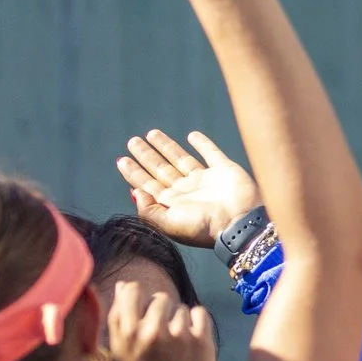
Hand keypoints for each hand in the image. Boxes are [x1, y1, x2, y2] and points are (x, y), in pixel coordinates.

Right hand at [106, 282, 217, 360]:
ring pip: (181, 308)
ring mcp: (176, 335)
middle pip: (159, 298)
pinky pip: (200, 313)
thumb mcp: (122, 356)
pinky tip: (193, 345)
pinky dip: (199, 326)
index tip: (145, 311)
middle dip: (163, 313)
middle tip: (165, 339)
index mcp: (124, 335)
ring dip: (181, 323)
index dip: (140, 297)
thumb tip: (123, 284)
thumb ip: (120, 320)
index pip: (131, 291)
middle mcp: (149, 331)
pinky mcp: (201, 340)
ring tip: (178, 350)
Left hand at [115, 128, 260, 247]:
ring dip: (167, 146)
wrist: (240, 222)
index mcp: (172, 204)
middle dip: (146, 156)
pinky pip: (211, 153)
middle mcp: (187, 191)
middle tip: (132, 141)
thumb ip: (148, 210)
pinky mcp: (224, 170)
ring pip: (181, 159)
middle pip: (161, 169)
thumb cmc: (203, 227)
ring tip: (150, 133)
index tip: (121, 160)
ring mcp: (206, 180)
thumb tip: (135, 192)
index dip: (134, 173)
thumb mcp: (169, 224)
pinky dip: (203, 144)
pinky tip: (192, 136)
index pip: (148, 185)